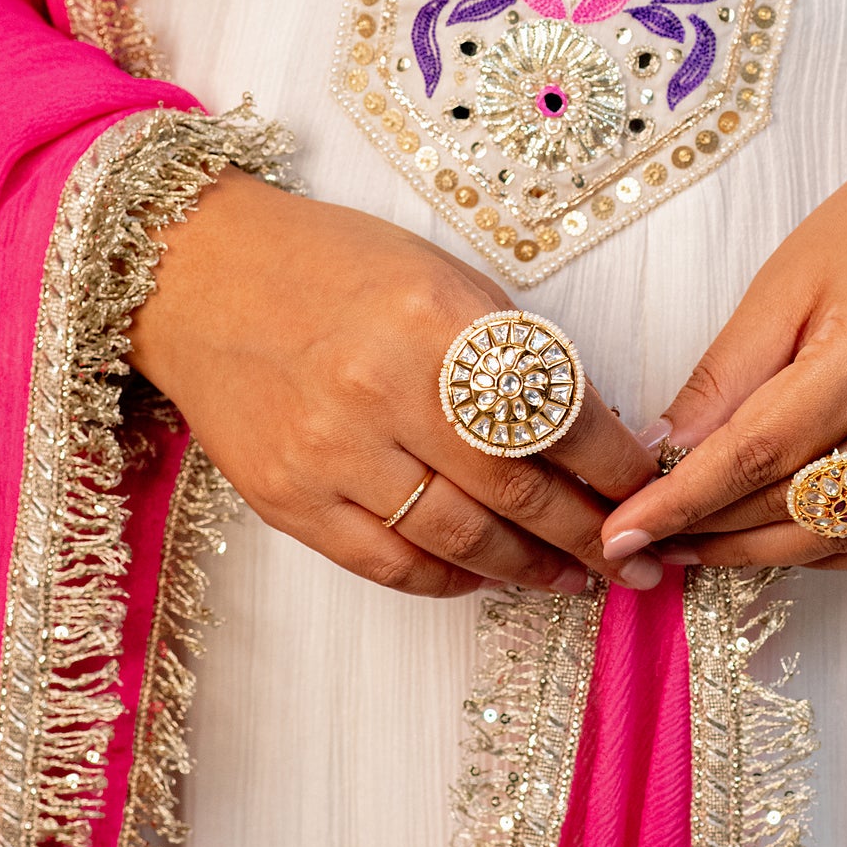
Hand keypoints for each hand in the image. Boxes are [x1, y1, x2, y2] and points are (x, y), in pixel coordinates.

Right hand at [129, 169, 662, 597]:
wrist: (200, 277)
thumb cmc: (334, 266)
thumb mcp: (441, 278)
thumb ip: (512, 353)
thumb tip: (595, 431)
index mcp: (434, 322)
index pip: (554, 414)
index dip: (613, 464)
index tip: (646, 487)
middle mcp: (381, 391)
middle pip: (515, 489)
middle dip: (586, 533)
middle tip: (629, 557)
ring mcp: (329, 454)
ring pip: (459, 540)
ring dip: (529, 568)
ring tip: (570, 575)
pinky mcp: (287, 500)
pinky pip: (389, 564)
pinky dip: (449, 579)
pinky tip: (485, 576)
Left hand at [599, 89, 846, 572]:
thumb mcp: (788, 278)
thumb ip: (726, 374)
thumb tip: (662, 451)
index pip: (753, 457)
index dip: (679, 504)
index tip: (621, 533)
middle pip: (793, 508)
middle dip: (707, 533)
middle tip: (643, 540)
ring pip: (839, 539)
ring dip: (759, 552)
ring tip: (695, 544)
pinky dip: (826, 549)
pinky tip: (775, 536)